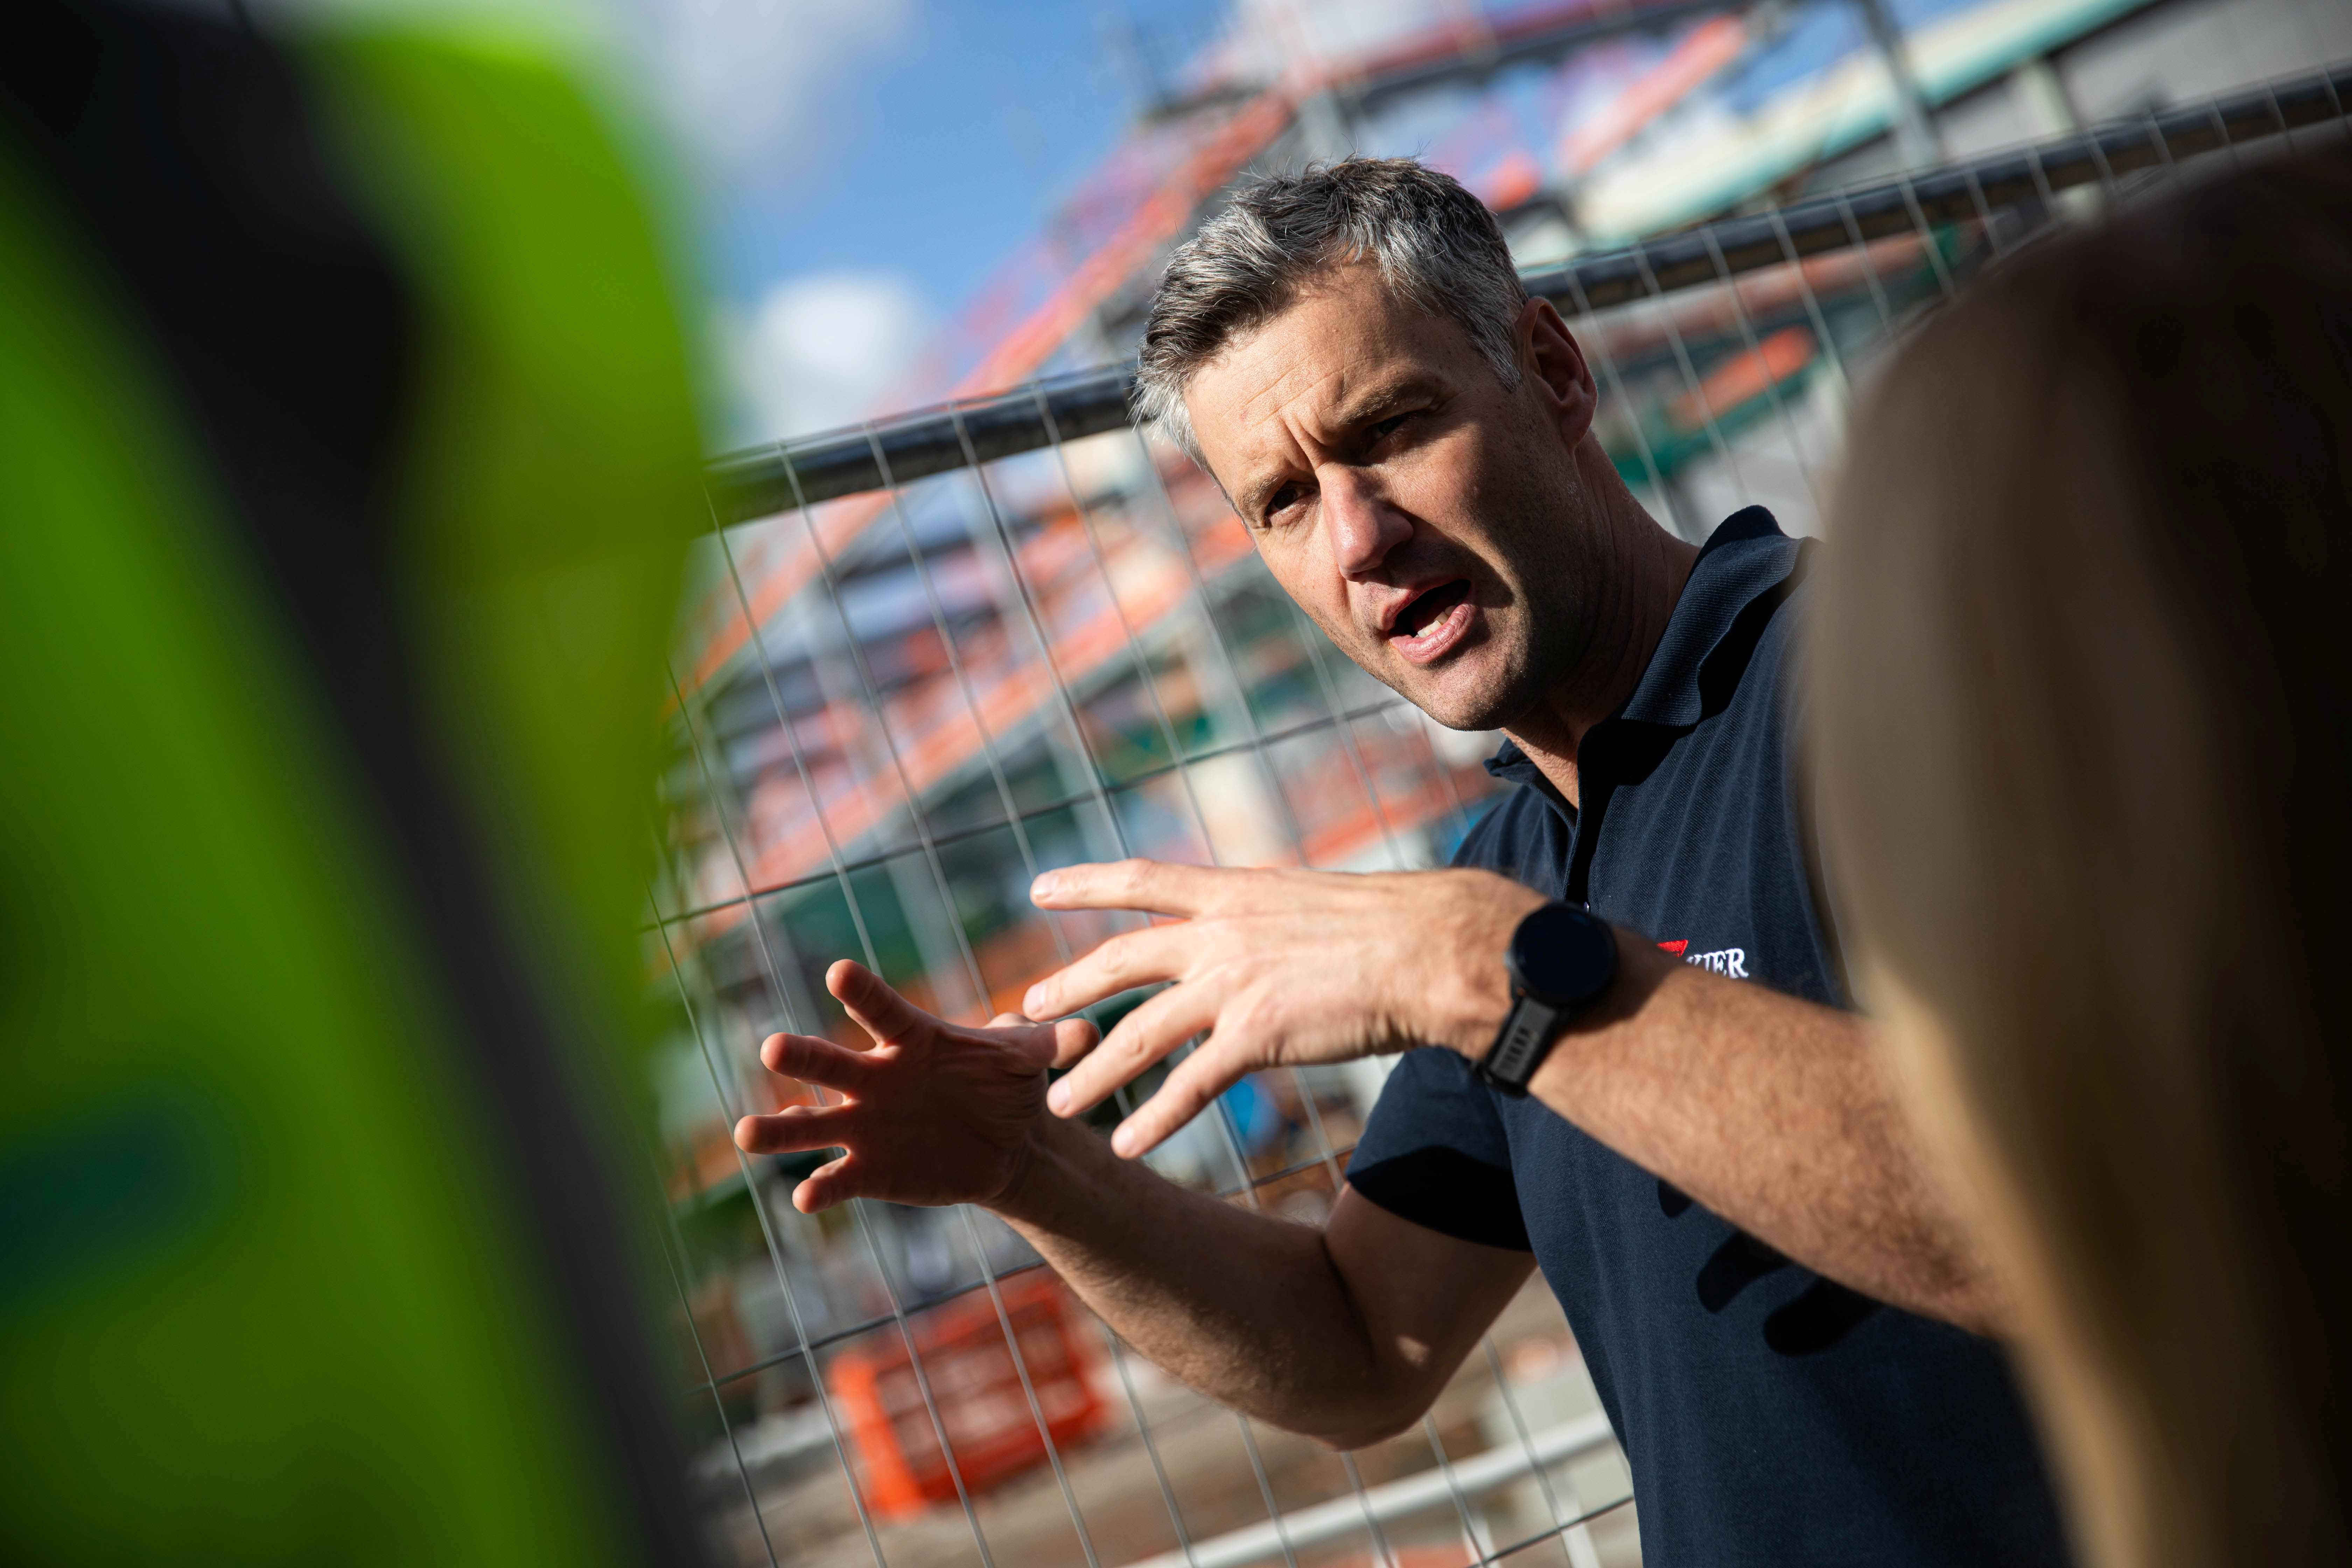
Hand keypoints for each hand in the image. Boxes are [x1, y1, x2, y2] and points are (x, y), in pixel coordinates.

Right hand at [733, 960, 1098, 1212]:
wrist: (1006, 1142)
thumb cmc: (1008, 1083)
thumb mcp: (1029, 1059)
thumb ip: (1050, 1043)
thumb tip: (1088, 1032)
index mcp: (910, 1039)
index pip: (881, 1009)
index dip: (861, 992)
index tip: (837, 971)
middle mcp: (876, 1078)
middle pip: (832, 1063)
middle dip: (802, 1056)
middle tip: (772, 1047)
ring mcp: (865, 1125)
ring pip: (812, 1124)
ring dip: (780, 1128)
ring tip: (746, 1132)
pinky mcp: (869, 1170)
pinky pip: (838, 1179)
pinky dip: (821, 1188)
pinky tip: (804, 1199)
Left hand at [1022, 860, 1547, 1157]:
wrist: (1433, 950)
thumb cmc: (1393, 927)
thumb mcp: (1311, 902)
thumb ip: (1267, 918)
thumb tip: (1258, 926)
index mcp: (1236, 892)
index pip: (1142, 880)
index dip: (1086, 882)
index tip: (1040, 887)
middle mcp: (1222, 933)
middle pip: (1121, 960)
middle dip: (1068, 986)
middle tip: (1026, 1009)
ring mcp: (1234, 985)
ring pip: (1140, 1033)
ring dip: (1094, 1073)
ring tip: (1056, 1105)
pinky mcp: (1257, 1036)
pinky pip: (1189, 1085)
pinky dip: (1153, 1117)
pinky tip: (1126, 1143)